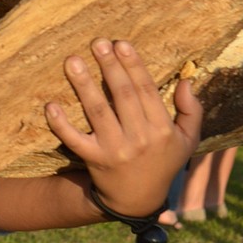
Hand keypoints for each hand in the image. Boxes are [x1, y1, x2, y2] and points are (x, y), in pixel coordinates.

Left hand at [44, 39, 201, 217]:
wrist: (138, 200)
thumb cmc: (163, 162)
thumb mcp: (187, 140)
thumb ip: (191, 110)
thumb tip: (187, 80)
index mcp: (161, 129)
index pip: (146, 90)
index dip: (133, 65)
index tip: (121, 44)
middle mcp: (139, 139)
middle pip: (122, 96)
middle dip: (109, 67)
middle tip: (97, 43)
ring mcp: (114, 150)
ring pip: (98, 112)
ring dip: (84, 85)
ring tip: (72, 61)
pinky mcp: (93, 159)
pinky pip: (74, 140)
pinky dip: (61, 124)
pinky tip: (50, 105)